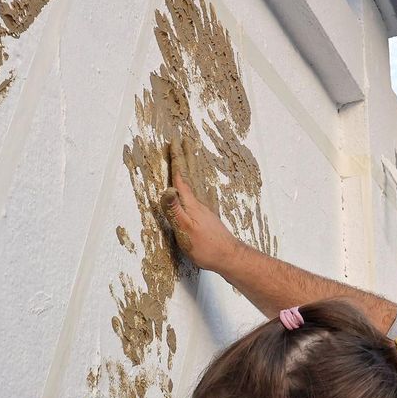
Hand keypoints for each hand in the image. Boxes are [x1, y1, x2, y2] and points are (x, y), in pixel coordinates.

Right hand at [160, 138, 243, 272]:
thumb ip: (175, 211)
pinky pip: (202, 195)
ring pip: (197, 184)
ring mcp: (205, 210)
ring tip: (191, 157)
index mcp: (191, 205)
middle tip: (184, 140)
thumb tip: (167, 190)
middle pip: (191, 176)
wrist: (229, 257)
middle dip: (186, 157)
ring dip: (192, 169)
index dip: (176, 161)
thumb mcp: (185, 230)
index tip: (173, 143)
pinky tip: (205, 187)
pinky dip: (200, 186)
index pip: (180, 179)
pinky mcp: (209, 219)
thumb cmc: (206, 247)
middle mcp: (199, 204)